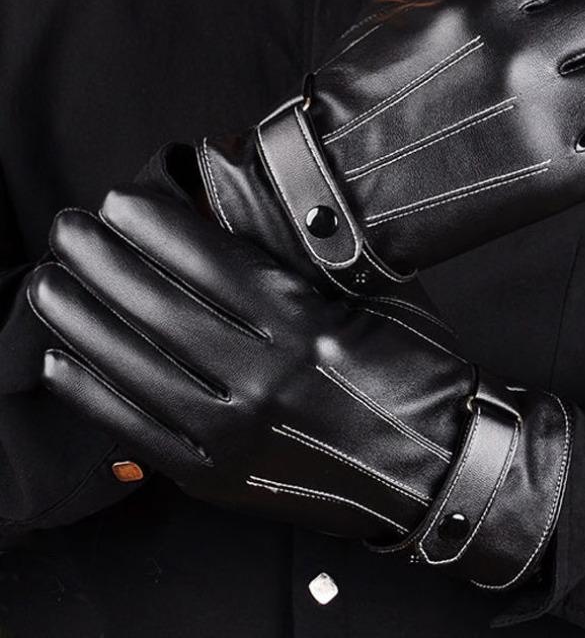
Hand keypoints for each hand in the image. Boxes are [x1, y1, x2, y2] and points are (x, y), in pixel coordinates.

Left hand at [28, 187, 569, 589]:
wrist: (438, 466)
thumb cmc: (418, 373)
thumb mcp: (377, 301)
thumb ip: (311, 267)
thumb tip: (240, 224)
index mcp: (307, 327)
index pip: (211, 265)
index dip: (156, 229)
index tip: (119, 204)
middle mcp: (264, 378)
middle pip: (161, 309)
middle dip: (104, 261)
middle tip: (70, 230)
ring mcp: (237, 433)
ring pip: (137, 368)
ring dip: (83, 319)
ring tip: (51, 284)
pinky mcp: (222, 477)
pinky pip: (139, 431)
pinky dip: (94, 393)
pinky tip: (63, 360)